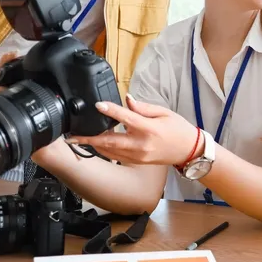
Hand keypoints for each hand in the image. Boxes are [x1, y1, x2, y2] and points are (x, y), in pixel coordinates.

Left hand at [71, 95, 199, 165]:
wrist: (189, 150)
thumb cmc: (178, 129)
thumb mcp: (164, 112)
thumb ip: (143, 107)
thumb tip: (126, 100)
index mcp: (149, 129)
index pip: (126, 118)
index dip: (111, 111)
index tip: (98, 105)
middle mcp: (141, 145)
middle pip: (110, 142)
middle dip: (89, 139)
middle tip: (72, 137)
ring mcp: (138, 156)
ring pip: (110, 151)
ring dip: (93, 145)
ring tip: (78, 139)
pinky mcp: (136, 161)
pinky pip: (115, 156)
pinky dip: (103, 150)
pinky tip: (96, 144)